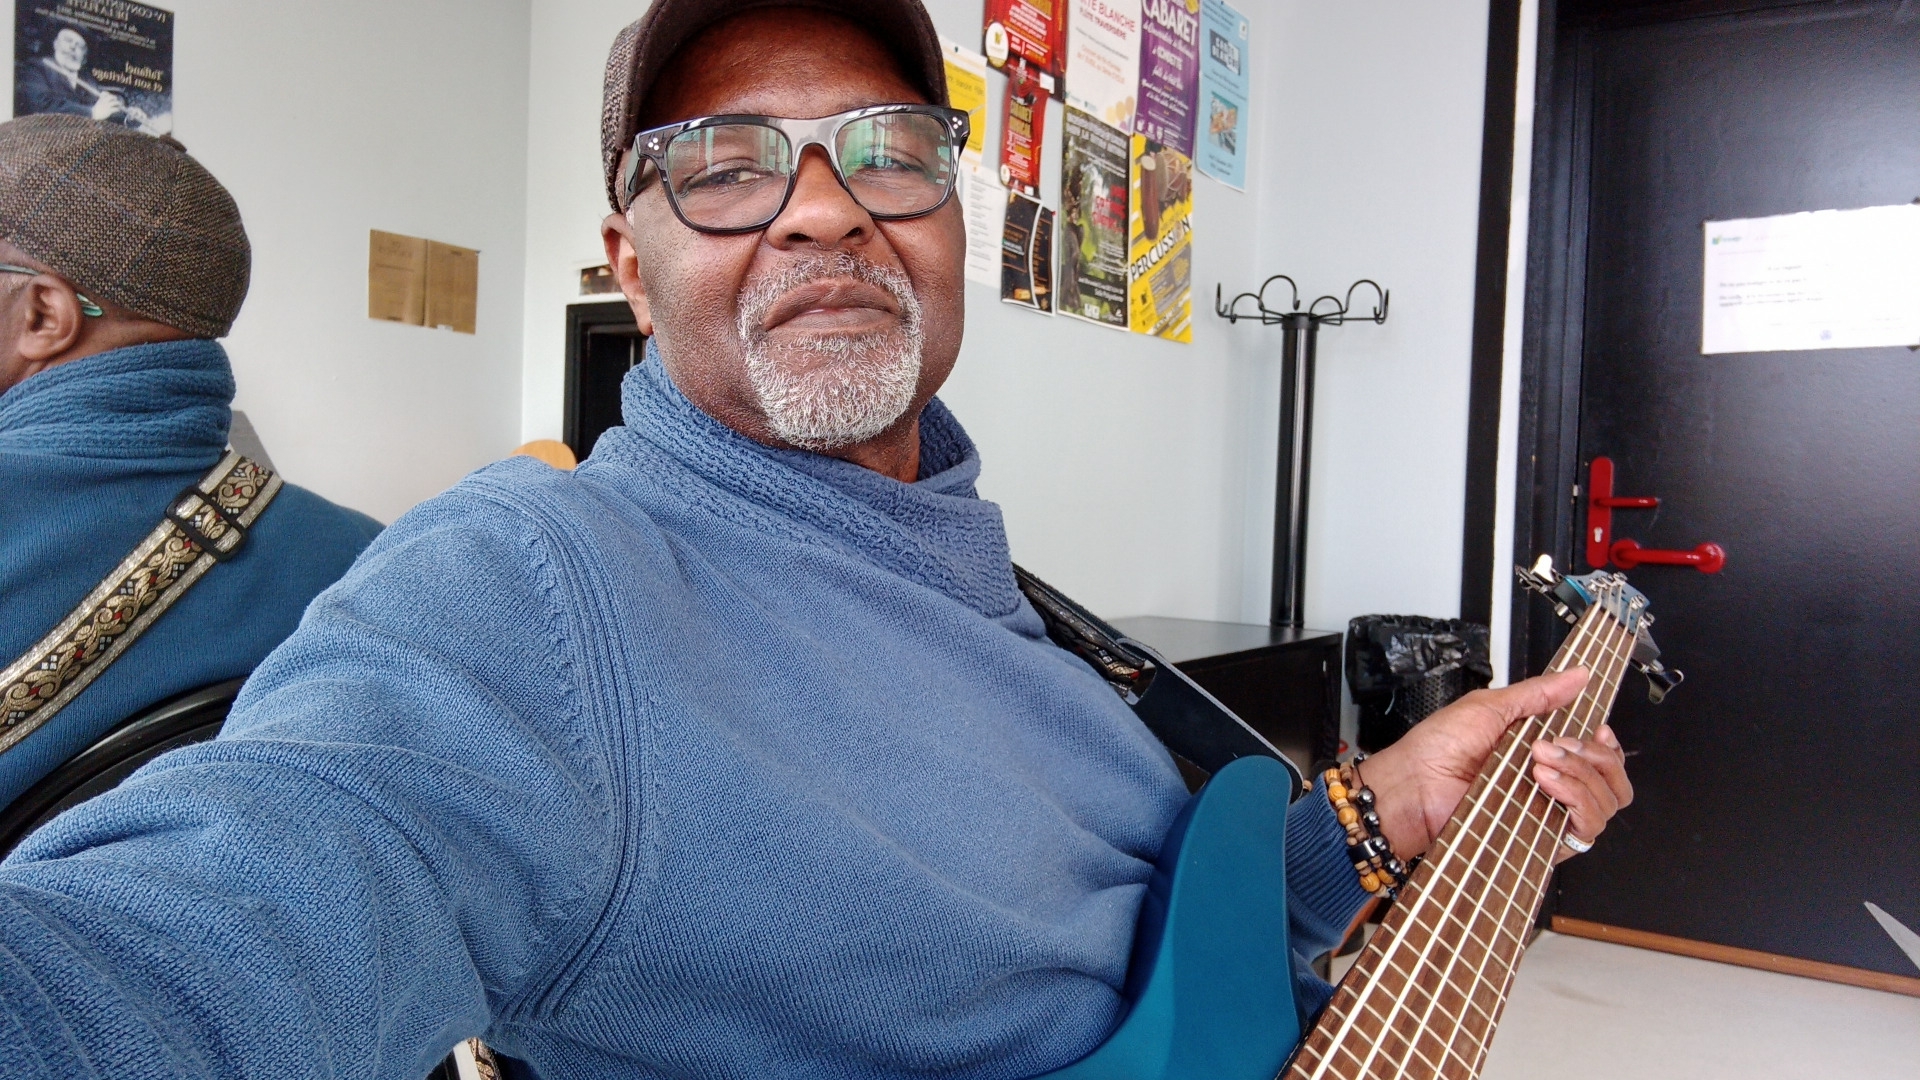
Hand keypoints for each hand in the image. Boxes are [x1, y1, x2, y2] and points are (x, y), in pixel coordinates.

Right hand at [90, 92, 123, 121]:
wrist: (94, 114)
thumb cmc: (97, 109)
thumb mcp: (98, 103)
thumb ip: (102, 101)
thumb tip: (105, 101)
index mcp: (101, 99)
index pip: (104, 93)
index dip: (107, 93)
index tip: (109, 95)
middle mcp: (104, 102)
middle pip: (111, 97)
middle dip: (114, 97)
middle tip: (115, 99)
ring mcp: (107, 106)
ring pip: (114, 102)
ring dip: (118, 103)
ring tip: (119, 104)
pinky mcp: (109, 111)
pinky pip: (115, 109)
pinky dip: (117, 109)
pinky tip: (118, 109)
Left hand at [1355, 668, 1632, 864]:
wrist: (1411, 788)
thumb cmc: (1437, 749)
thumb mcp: (1489, 708)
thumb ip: (1538, 694)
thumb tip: (1579, 675)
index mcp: (1542, 755)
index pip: (1599, 758)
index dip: (1608, 746)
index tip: (1599, 729)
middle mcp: (1551, 787)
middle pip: (1612, 781)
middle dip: (1596, 756)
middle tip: (1560, 744)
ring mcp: (1548, 815)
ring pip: (1606, 803)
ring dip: (1583, 775)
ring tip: (1542, 762)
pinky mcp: (1542, 840)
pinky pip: (1586, 831)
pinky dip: (1578, 800)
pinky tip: (1548, 782)